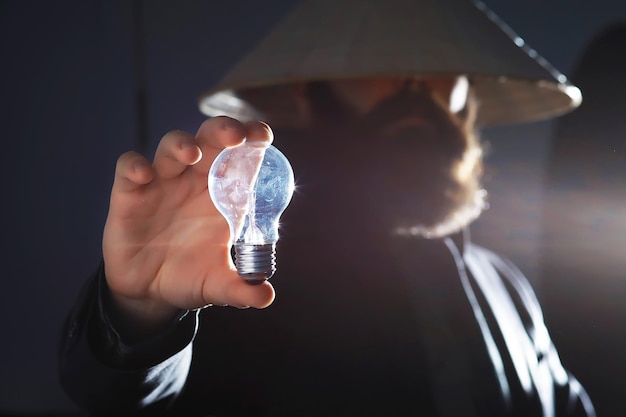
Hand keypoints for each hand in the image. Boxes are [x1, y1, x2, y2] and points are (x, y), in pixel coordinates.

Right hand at [102, 117, 275, 331]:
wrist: (148, 291)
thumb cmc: (190, 276)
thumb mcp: (216, 285)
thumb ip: (240, 289)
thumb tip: (265, 298)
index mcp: (223, 195)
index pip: (241, 156)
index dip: (252, 139)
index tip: (264, 136)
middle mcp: (194, 181)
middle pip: (209, 140)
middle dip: (222, 130)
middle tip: (235, 135)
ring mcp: (162, 183)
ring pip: (171, 147)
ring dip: (181, 144)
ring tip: (191, 155)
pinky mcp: (130, 195)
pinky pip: (129, 169)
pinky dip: (134, 166)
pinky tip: (144, 174)